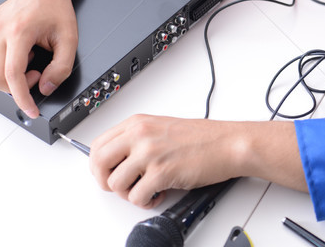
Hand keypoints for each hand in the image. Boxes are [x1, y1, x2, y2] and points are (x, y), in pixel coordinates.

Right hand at [0, 0, 77, 117]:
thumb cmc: (55, 7)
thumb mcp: (70, 38)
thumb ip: (61, 67)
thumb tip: (46, 87)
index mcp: (19, 31)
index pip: (12, 75)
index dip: (22, 98)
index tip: (31, 110)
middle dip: (17, 87)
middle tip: (38, 75)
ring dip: (10, 75)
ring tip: (30, 59)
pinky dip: (4, 64)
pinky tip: (20, 54)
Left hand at [90, 114, 307, 207]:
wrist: (226, 143)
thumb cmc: (199, 137)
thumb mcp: (160, 127)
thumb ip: (136, 138)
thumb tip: (114, 159)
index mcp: (137, 123)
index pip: (98, 144)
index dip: (98, 165)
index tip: (107, 173)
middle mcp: (140, 134)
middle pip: (99, 163)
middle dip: (106, 181)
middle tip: (122, 186)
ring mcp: (149, 153)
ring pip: (115, 184)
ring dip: (129, 193)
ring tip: (146, 188)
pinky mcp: (161, 172)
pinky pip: (137, 197)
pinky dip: (147, 201)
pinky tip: (159, 193)